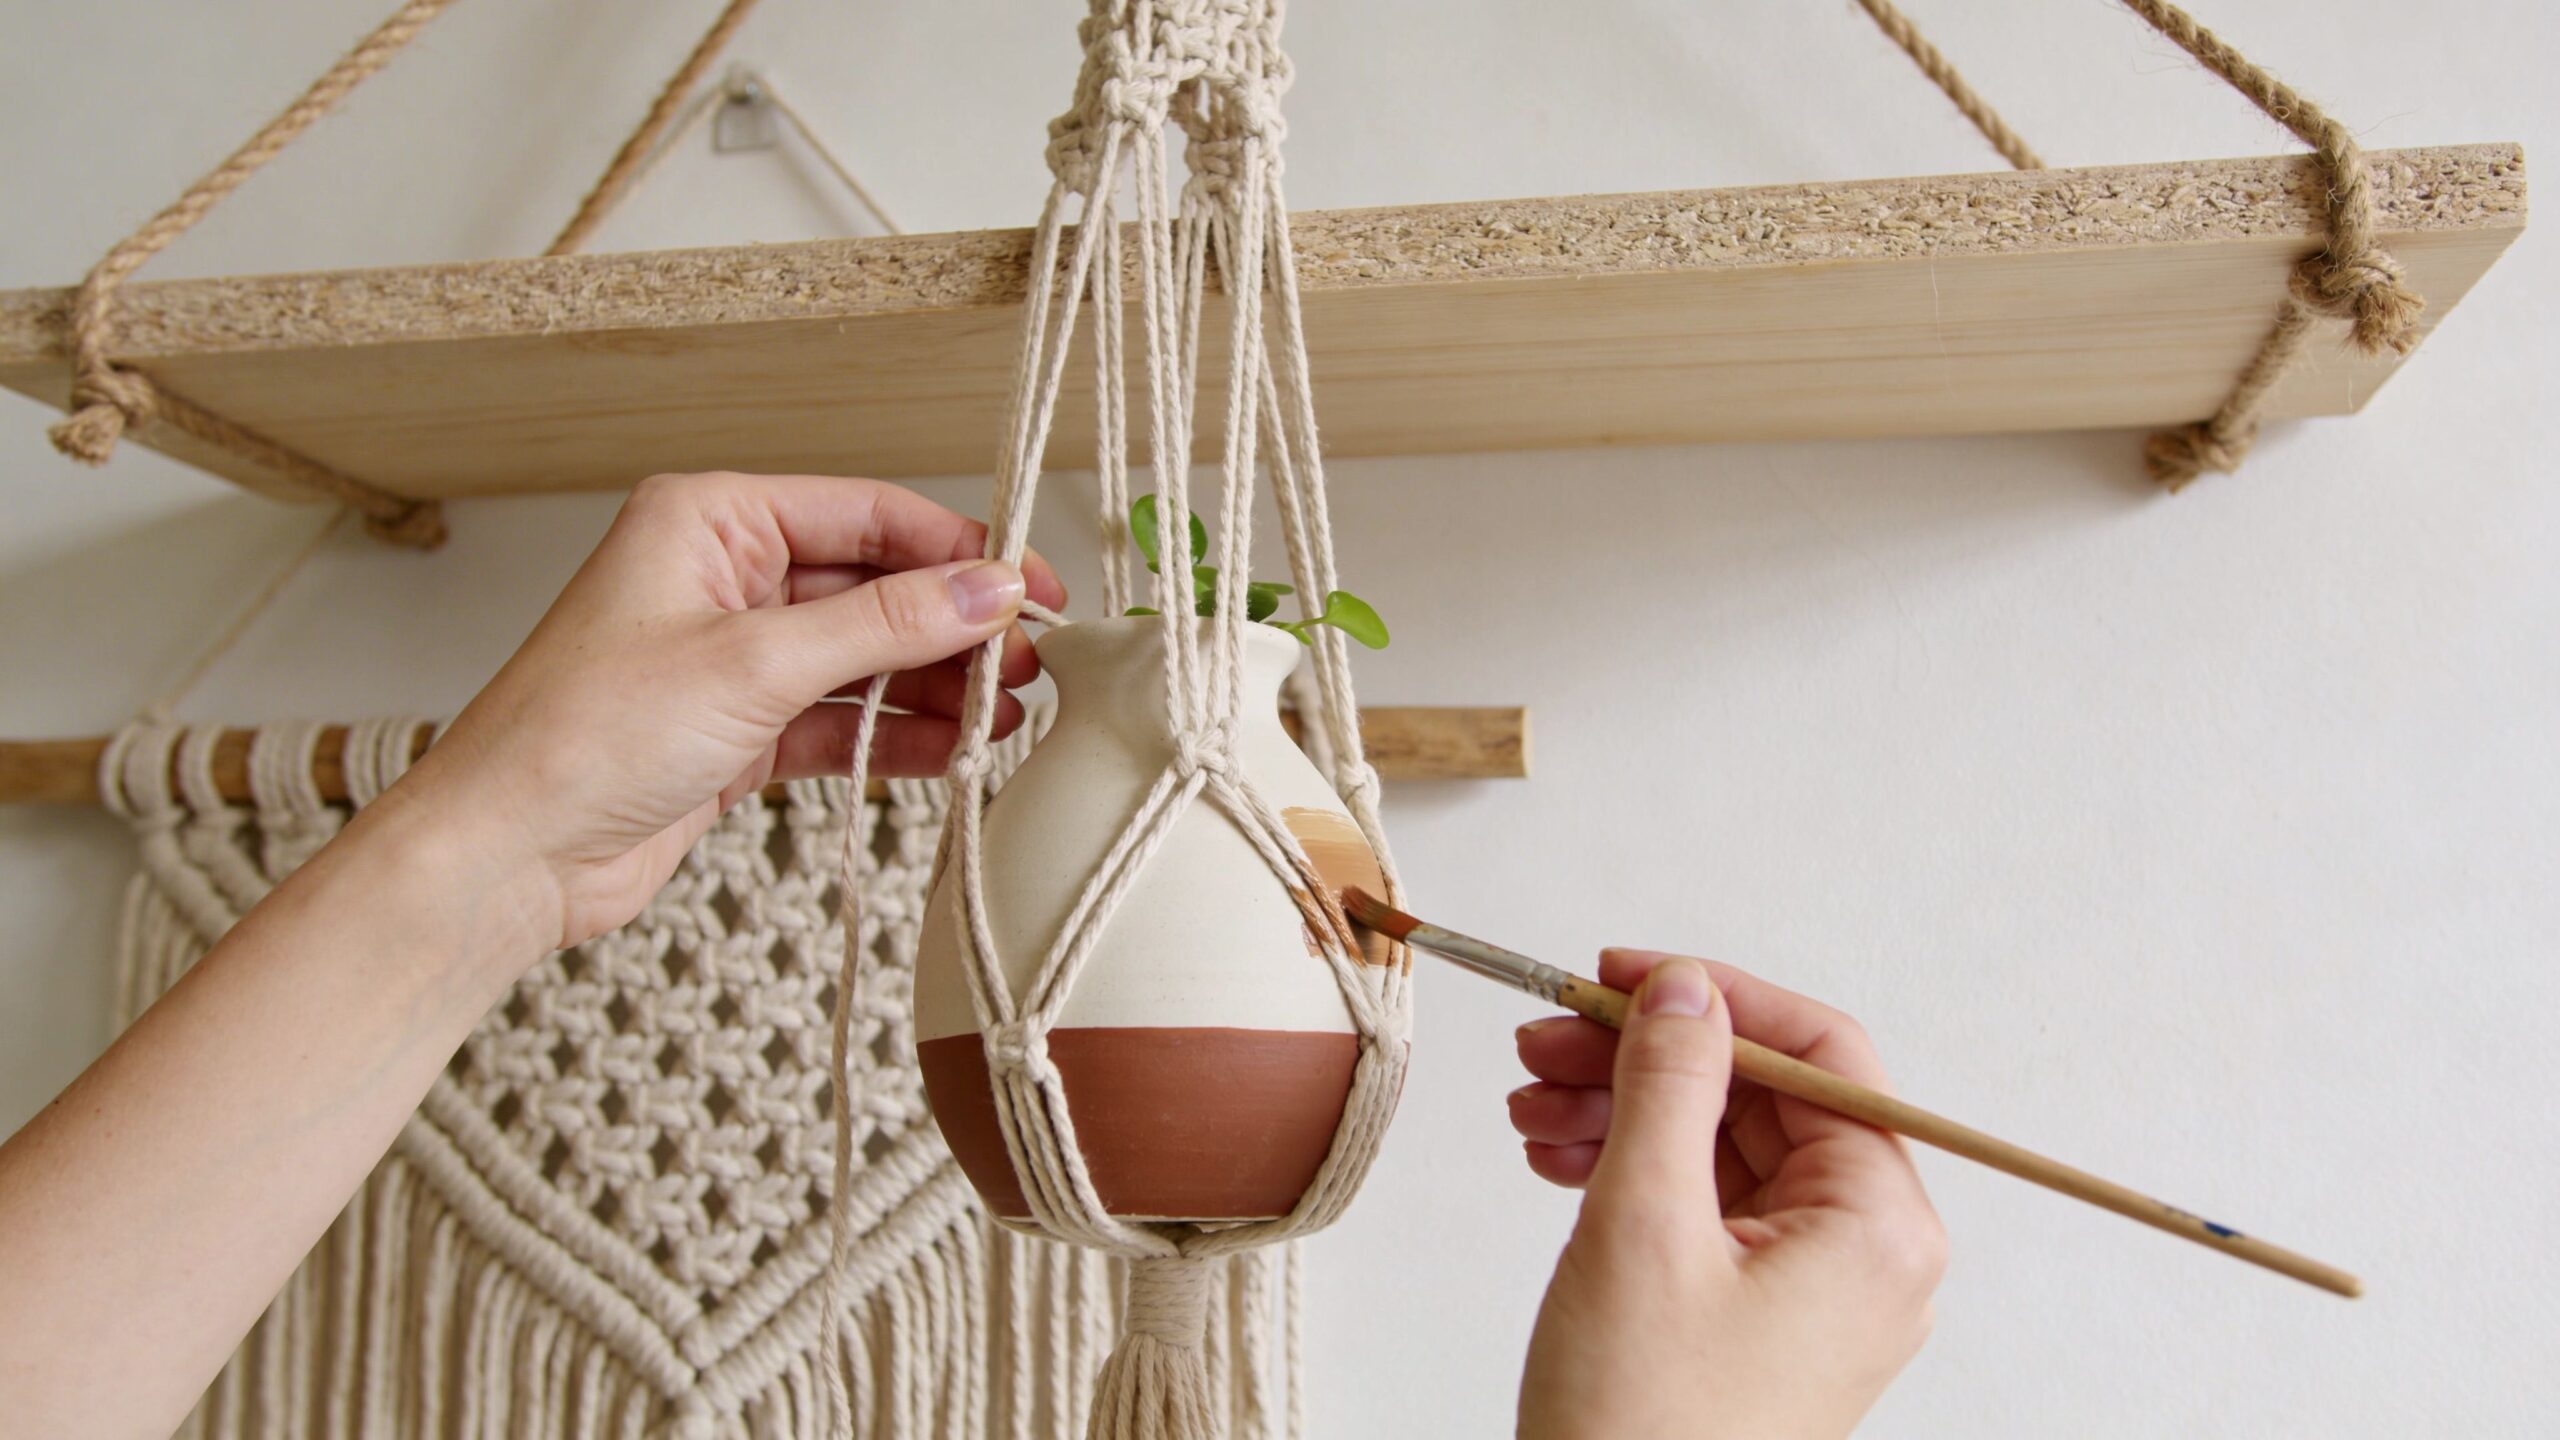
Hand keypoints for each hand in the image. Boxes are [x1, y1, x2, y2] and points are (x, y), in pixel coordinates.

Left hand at [402, 471, 1065, 948]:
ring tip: (1006, 715)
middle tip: (1030, 662)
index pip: (867, 515)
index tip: (1030, 587)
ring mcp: (731, 657)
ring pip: (864, 657)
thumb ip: (884, 624)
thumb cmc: (583, 738)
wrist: (507, 856)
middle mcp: (722, 578)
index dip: (957, 550)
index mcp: (710, 520)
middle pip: (873, 586)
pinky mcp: (737, 731)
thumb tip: (987, 590)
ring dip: (934, 686)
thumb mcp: (755, 664)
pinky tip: (956, 752)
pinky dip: (897, 735)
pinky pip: (840, 719)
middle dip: (953, 627)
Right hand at [1510, 952, 1947, 1439]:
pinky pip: (1705, 1206)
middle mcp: (1866, 1253)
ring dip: (1624, 1111)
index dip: (1714, 998)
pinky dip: (1631, 1170)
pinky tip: (1557, 1159)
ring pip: (1722, 1147)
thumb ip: (1670, 1085)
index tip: (1618, 974)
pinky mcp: (1762, 1317)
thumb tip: (1686, 989)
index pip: (1817, 1054)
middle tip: (1545, 1037)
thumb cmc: (1644, 1430)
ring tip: (1530, 1106)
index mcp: (1877, 1224)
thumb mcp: (1645, 1223)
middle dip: (1646, 1058)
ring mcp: (1816, 1290)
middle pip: (1761, 1097)